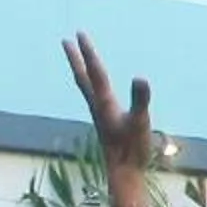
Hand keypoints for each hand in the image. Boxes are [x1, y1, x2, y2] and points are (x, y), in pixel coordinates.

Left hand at [62, 34, 157, 175]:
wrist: (123, 172)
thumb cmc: (132, 148)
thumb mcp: (140, 121)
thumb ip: (140, 100)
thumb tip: (140, 78)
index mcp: (104, 102)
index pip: (95, 71)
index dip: (88, 52)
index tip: (79, 34)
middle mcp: (98, 105)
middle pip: (83, 76)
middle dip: (76, 58)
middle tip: (66, 40)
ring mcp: (100, 114)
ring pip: (86, 87)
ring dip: (81, 70)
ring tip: (78, 60)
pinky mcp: (105, 121)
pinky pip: (94, 96)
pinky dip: (91, 85)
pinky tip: (96, 89)